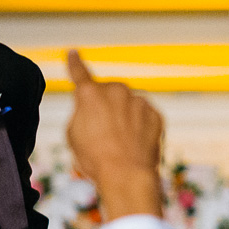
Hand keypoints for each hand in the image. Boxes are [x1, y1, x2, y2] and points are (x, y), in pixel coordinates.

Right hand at [65, 51, 164, 220]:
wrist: (127, 175)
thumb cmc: (95, 159)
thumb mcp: (73, 135)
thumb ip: (81, 113)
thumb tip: (91, 109)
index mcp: (89, 94)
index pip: (79, 72)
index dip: (74, 63)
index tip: (73, 53)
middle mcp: (115, 90)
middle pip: (107, 94)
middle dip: (105, 109)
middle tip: (102, 135)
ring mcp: (138, 100)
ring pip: (127, 106)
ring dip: (123, 119)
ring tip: (119, 144)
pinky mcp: (155, 113)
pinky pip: (144, 117)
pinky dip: (140, 128)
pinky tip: (134, 145)